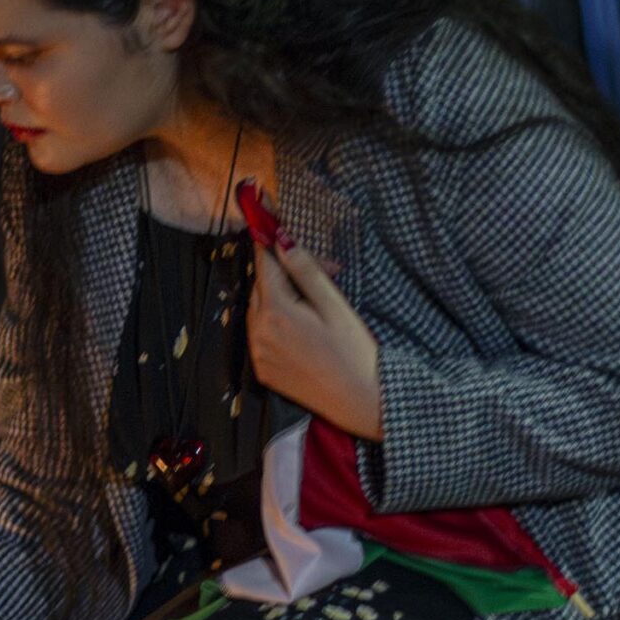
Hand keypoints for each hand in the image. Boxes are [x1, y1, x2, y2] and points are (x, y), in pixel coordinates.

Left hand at [248, 236, 382, 439]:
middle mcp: (258, 333)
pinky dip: (276, 323)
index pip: (263, 264)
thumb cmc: (354, 352)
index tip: (265, 217)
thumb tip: (282, 240)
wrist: (361, 401)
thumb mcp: (334, 305)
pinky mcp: (263, 371)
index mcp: (276, 312)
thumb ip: (305, 271)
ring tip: (317, 303)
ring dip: (280, 298)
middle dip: (285, 272)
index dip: (266, 239)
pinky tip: (305, 329)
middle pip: (262, 286)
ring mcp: (258, 354)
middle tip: (325, 270)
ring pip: (260, 310)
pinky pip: (262, 335)